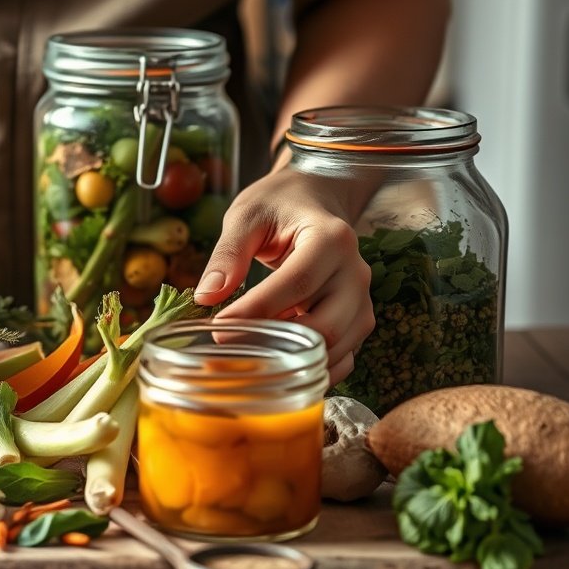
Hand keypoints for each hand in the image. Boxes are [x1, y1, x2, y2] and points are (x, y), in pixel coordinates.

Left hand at [193, 166, 374, 385]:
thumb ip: (228, 253)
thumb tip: (207, 296)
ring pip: (337, 347)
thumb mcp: (246, 216)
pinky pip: (343, 357)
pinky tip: (278, 366)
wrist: (316, 199)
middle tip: (229, 348)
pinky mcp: (357, 319)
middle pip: (325, 325)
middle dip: (275, 343)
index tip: (219, 327)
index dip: (258, 310)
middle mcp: (355, 272)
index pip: (297, 283)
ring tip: (248, 358)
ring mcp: (361, 299)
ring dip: (294, 361)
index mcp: (331, 239)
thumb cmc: (280, 204)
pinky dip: (313, 369)